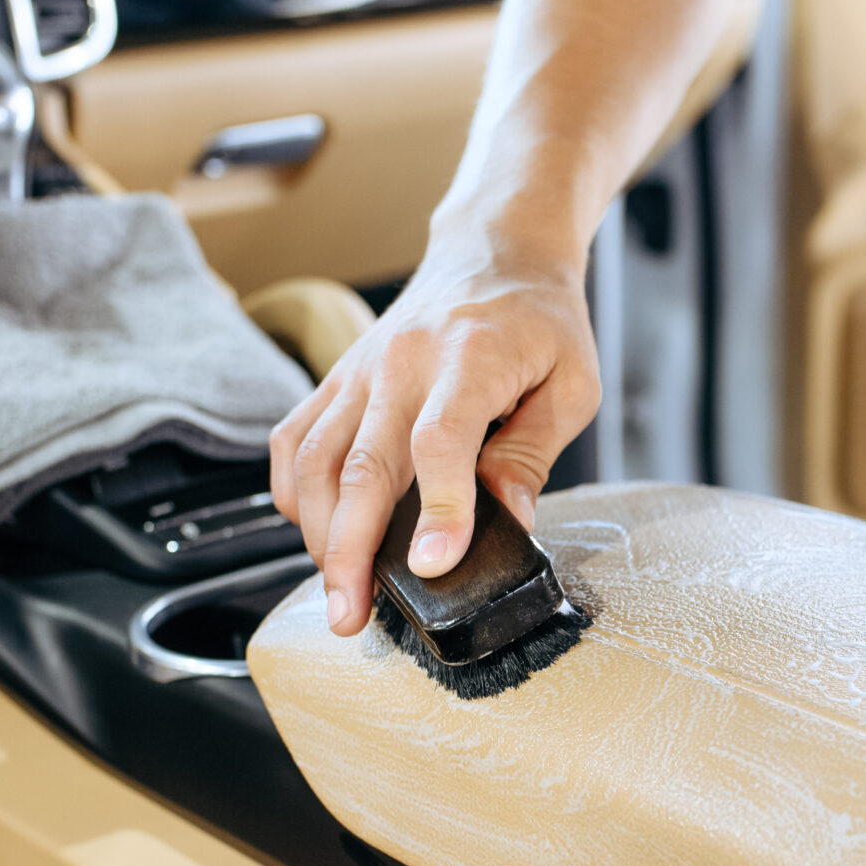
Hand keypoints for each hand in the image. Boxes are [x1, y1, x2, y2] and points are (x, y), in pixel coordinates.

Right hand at [268, 242, 599, 635]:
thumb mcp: (572, 384)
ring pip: (314, 459)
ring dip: (317, 533)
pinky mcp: (338, 379)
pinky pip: (294, 440)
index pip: (440, 442)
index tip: (431, 567)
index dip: (436, 510)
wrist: (496, 250)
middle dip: (350, 550)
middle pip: (361, 465)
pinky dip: (292, 493)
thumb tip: (511, 521)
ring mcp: (361, 370)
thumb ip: (535, 454)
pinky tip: (314, 533)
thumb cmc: (539, 319)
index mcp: (470, 361)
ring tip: (337, 591)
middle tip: (353, 614)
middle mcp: (402, 363)